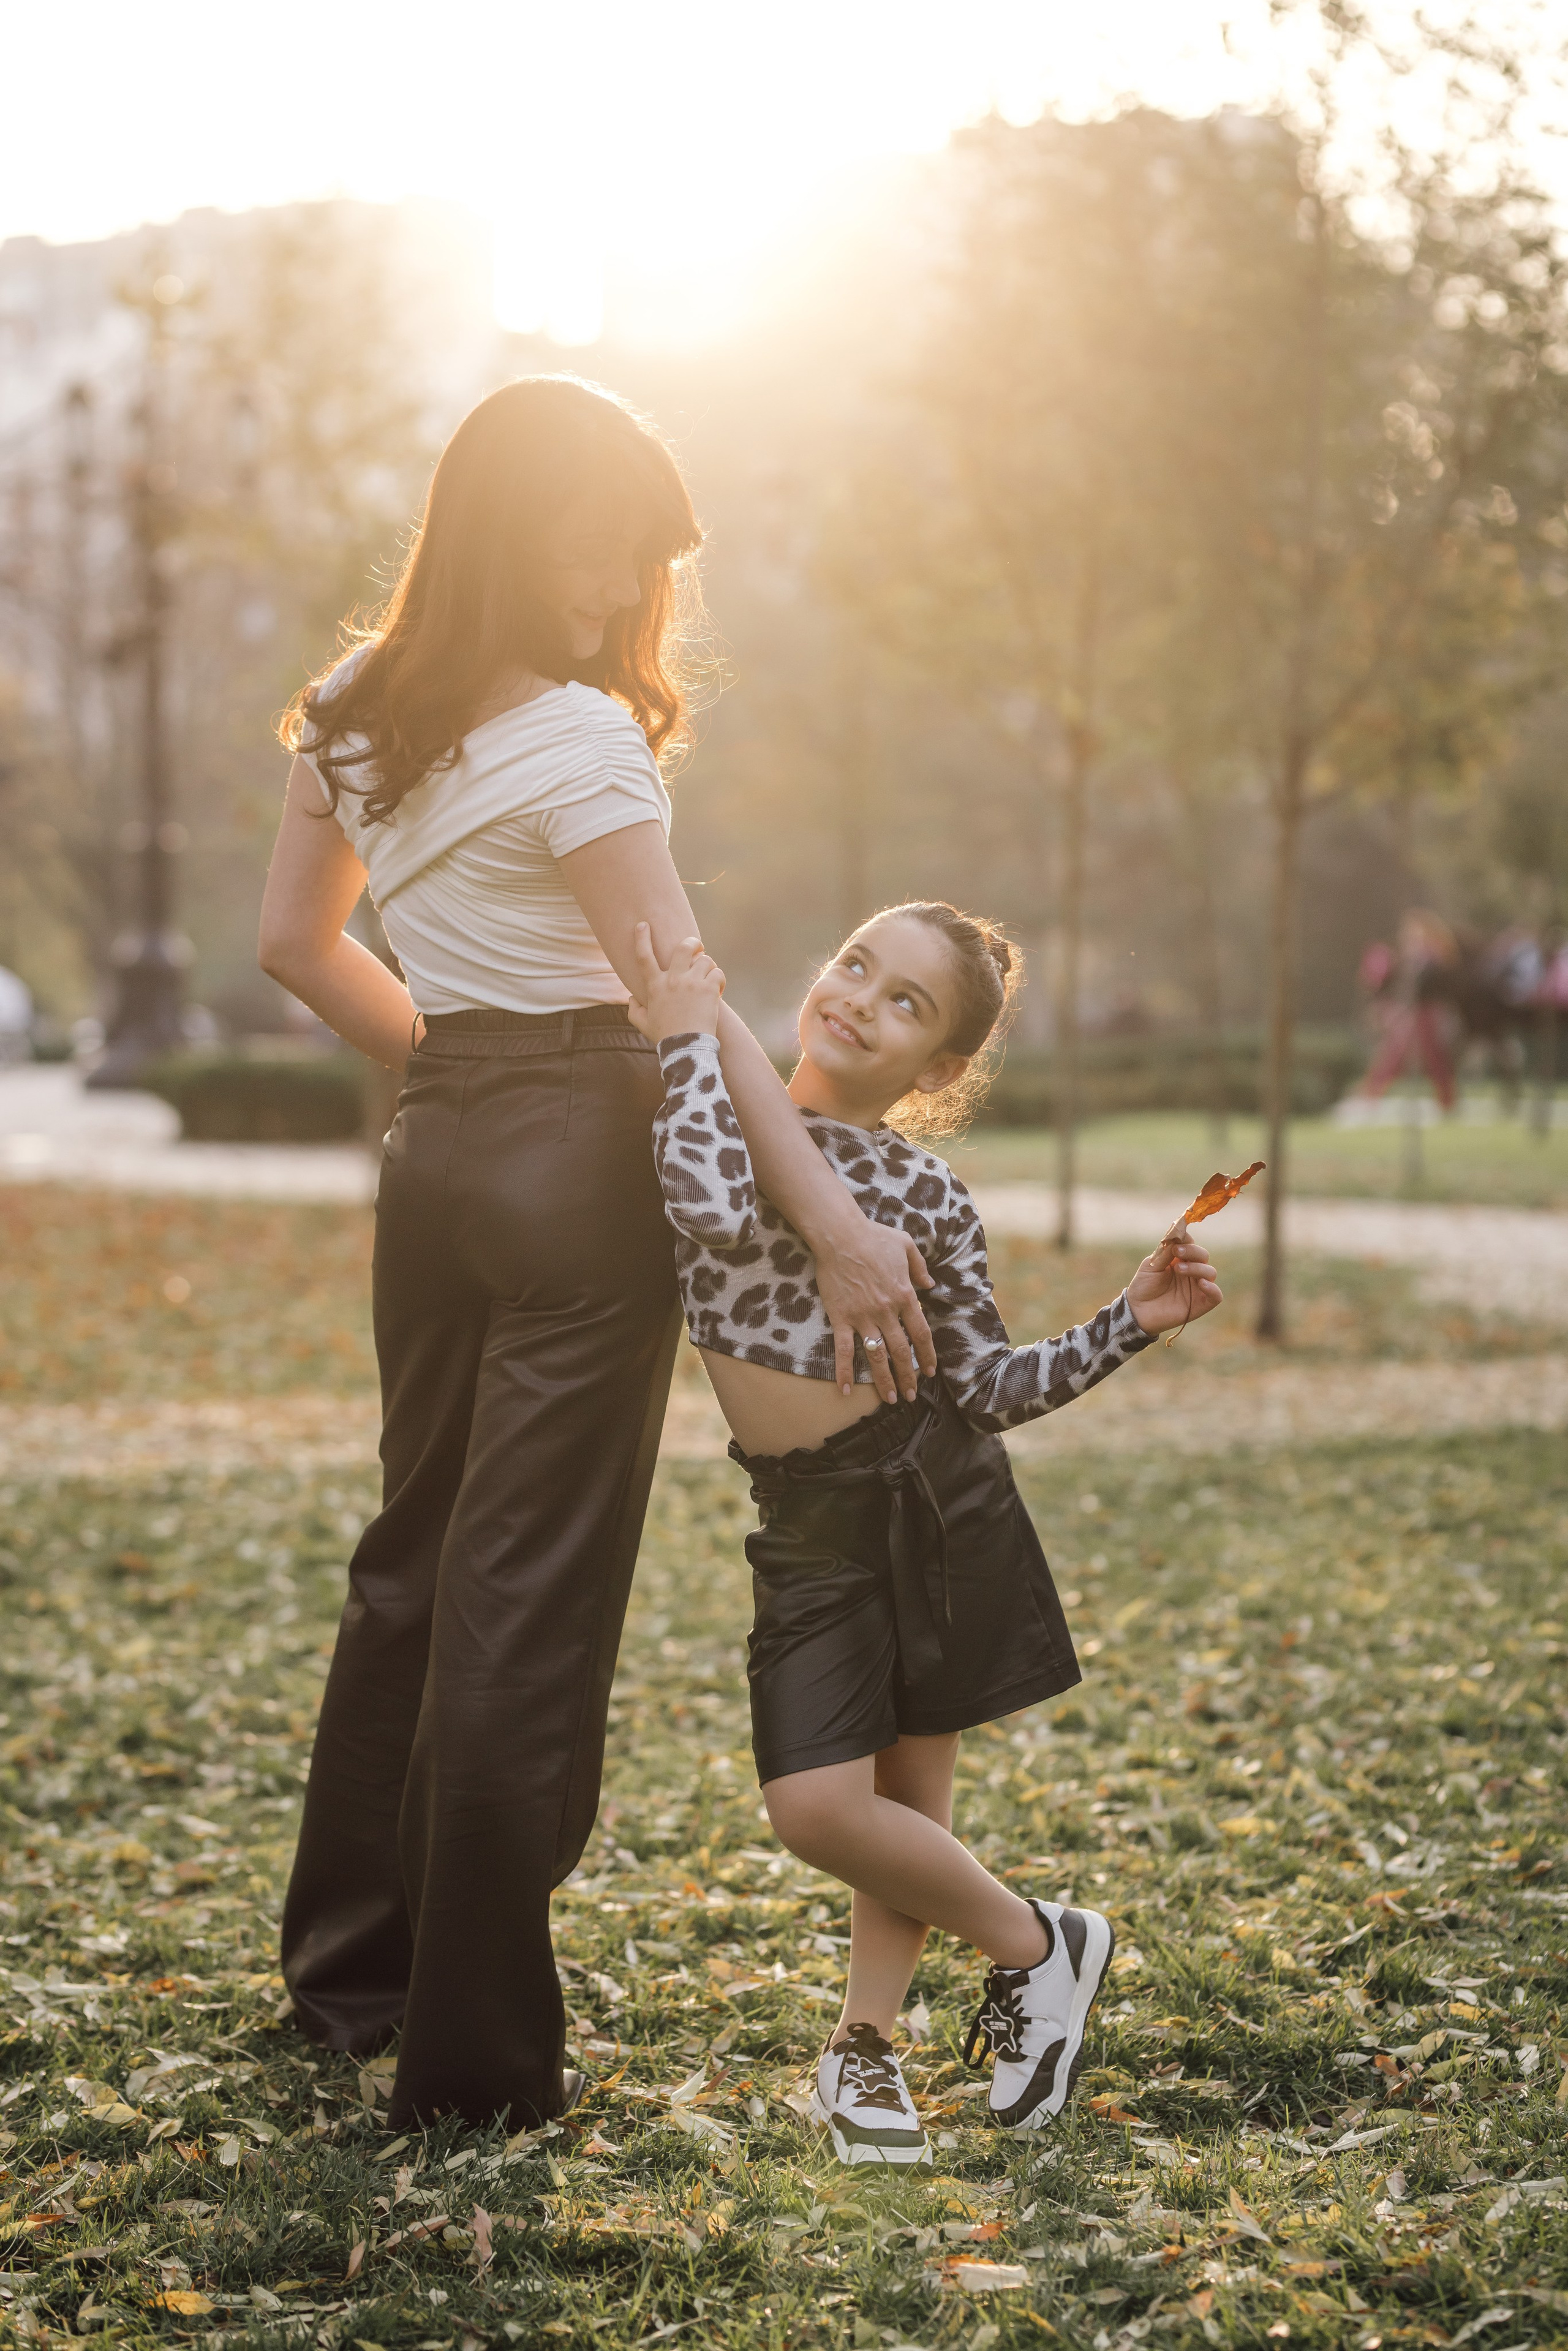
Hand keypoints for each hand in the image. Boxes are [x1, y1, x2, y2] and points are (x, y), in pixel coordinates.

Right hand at [626, 923, 724, 1043]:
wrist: (686, 1047)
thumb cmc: (665, 1037)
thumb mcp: (643, 1024)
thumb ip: (634, 1010)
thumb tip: (631, 998)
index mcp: (655, 986)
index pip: (644, 956)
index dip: (641, 938)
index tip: (643, 925)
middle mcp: (672, 980)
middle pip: (682, 947)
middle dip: (692, 942)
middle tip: (697, 947)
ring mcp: (691, 983)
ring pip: (704, 959)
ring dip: (708, 966)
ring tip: (708, 979)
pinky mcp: (708, 989)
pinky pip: (717, 972)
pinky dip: (719, 979)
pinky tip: (717, 990)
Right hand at [814, 1217, 936, 1403]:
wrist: (840, 1234)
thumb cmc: (873, 1236)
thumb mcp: (906, 1244)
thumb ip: (920, 1267)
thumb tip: (930, 1284)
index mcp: (905, 1295)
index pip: (921, 1333)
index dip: (926, 1355)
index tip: (929, 1372)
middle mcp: (887, 1310)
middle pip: (901, 1350)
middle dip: (908, 1376)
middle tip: (911, 1395)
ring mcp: (863, 1316)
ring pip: (877, 1355)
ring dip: (884, 1380)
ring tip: (890, 1399)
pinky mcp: (841, 1317)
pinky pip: (844, 1349)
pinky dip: (844, 1371)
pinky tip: (845, 1390)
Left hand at [1126, 1234, 1222, 1336]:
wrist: (1137, 1310)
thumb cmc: (1143, 1286)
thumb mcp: (1152, 1264)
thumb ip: (1166, 1251)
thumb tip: (1178, 1233)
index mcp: (1180, 1259)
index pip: (1191, 1244)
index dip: (1186, 1239)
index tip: (1176, 1238)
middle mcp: (1191, 1271)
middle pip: (1203, 1256)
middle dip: (1192, 1251)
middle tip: (1177, 1252)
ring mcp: (1197, 1287)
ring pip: (1210, 1272)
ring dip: (1197, 1268)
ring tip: (1178, 1269)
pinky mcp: (1201, 1304)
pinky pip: (1216, 1296)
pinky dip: (1212, 1288)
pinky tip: (1201, 1283)